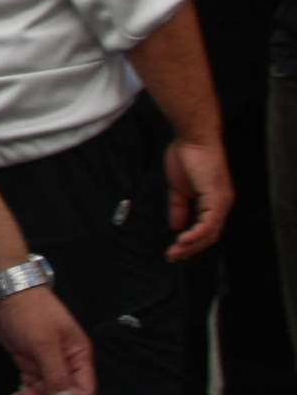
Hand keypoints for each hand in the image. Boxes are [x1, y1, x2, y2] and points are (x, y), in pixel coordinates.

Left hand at [0, 285, 95, 394]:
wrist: (2, 291)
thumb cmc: (29, 311)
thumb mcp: (44, 343)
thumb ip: (57, 375)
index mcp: (77, 356)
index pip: (83, 390)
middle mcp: (64, 362)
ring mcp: (45, 362)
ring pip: (45, 392)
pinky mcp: (28, 361)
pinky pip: (30, 385)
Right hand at [164, 136, 232, 261]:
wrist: (194, 138)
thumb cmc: (186, 156)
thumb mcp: (178, 188)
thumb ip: (178, 207)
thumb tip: (175, 226)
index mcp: (214, 201)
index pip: (206, 229)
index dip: (191, 241)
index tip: (174, 249)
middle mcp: (222, 205)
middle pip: (209, 235)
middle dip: (190, 249)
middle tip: (172, 256)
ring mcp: (221, 202)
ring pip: (210, 233)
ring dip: (191, 245)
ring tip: (175, 252)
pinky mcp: (217, 198)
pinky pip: (208, 223)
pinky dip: (195, 234)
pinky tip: (182, 240)